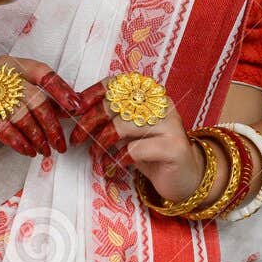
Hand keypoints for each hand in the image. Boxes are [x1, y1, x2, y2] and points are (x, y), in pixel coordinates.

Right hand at [0, 56, 81, 158]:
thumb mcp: (12, 100)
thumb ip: (37, 101)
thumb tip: (71, 110)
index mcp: (8, 66)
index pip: (41, 71)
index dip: (61, 89)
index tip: (76, 107)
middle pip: (34, 97)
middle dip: (51, 124)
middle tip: (59, 144)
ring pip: (21, 114)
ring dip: (37, 136)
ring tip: (43, 150)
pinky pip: (3, 128)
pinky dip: (19, 141)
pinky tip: (26, 150)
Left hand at [71, 78, 219, 206]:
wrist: (187, 178)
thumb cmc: (152, 153)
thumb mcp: (129, 133)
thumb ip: (109, 120)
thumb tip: (75, 113)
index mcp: (149, 95)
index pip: (116, 83)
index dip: (92, 94)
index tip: (74, 110)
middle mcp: (160, 104)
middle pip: (115, 104)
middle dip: (90, 121)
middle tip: (77, 138)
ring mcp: (170, 124)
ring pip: (122, 125)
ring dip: (102, 142)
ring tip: (96, 155)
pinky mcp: (174, 147)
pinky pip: (136, 149)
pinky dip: (119, 158)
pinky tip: (114, 166)